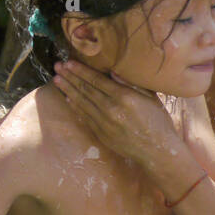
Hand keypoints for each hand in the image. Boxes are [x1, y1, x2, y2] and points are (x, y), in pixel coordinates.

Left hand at [52, 61, 179, 166]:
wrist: (158, 151)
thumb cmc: (158, 121)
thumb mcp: (151, 97)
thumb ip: (131, 83)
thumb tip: (112, 70)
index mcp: (125, 97)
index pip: (97, 81)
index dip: (81, 71)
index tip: (69, 63)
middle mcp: (112, 109)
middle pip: (86, 90)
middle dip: (70, 77)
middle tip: (57, 67)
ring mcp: (105, 123)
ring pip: (82, 103)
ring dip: (68, 90)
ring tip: (57, 80)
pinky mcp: (101, 134)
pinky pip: (85, 117)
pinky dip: (75, 106)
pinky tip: (67, 98)